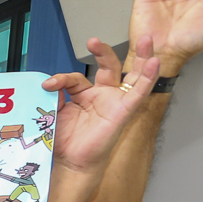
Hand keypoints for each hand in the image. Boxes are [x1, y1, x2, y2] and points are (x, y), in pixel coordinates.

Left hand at [45, 37, 160, 172]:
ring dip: (141, 57)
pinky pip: (139, 92)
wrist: (72, 162)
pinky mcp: (124, 111)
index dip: (62, 79)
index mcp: (85, 95)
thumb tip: (49, 83)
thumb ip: (55, 96)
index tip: (48, 85)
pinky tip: (154, 63)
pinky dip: (148, 78)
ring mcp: (115, 102)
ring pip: (132, 75)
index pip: (76, 79)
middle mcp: (103, 96)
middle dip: (104, 52)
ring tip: (146, 39)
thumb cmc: (65, 140)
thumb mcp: (56, 113)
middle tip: (93, 41)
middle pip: (110, 67)